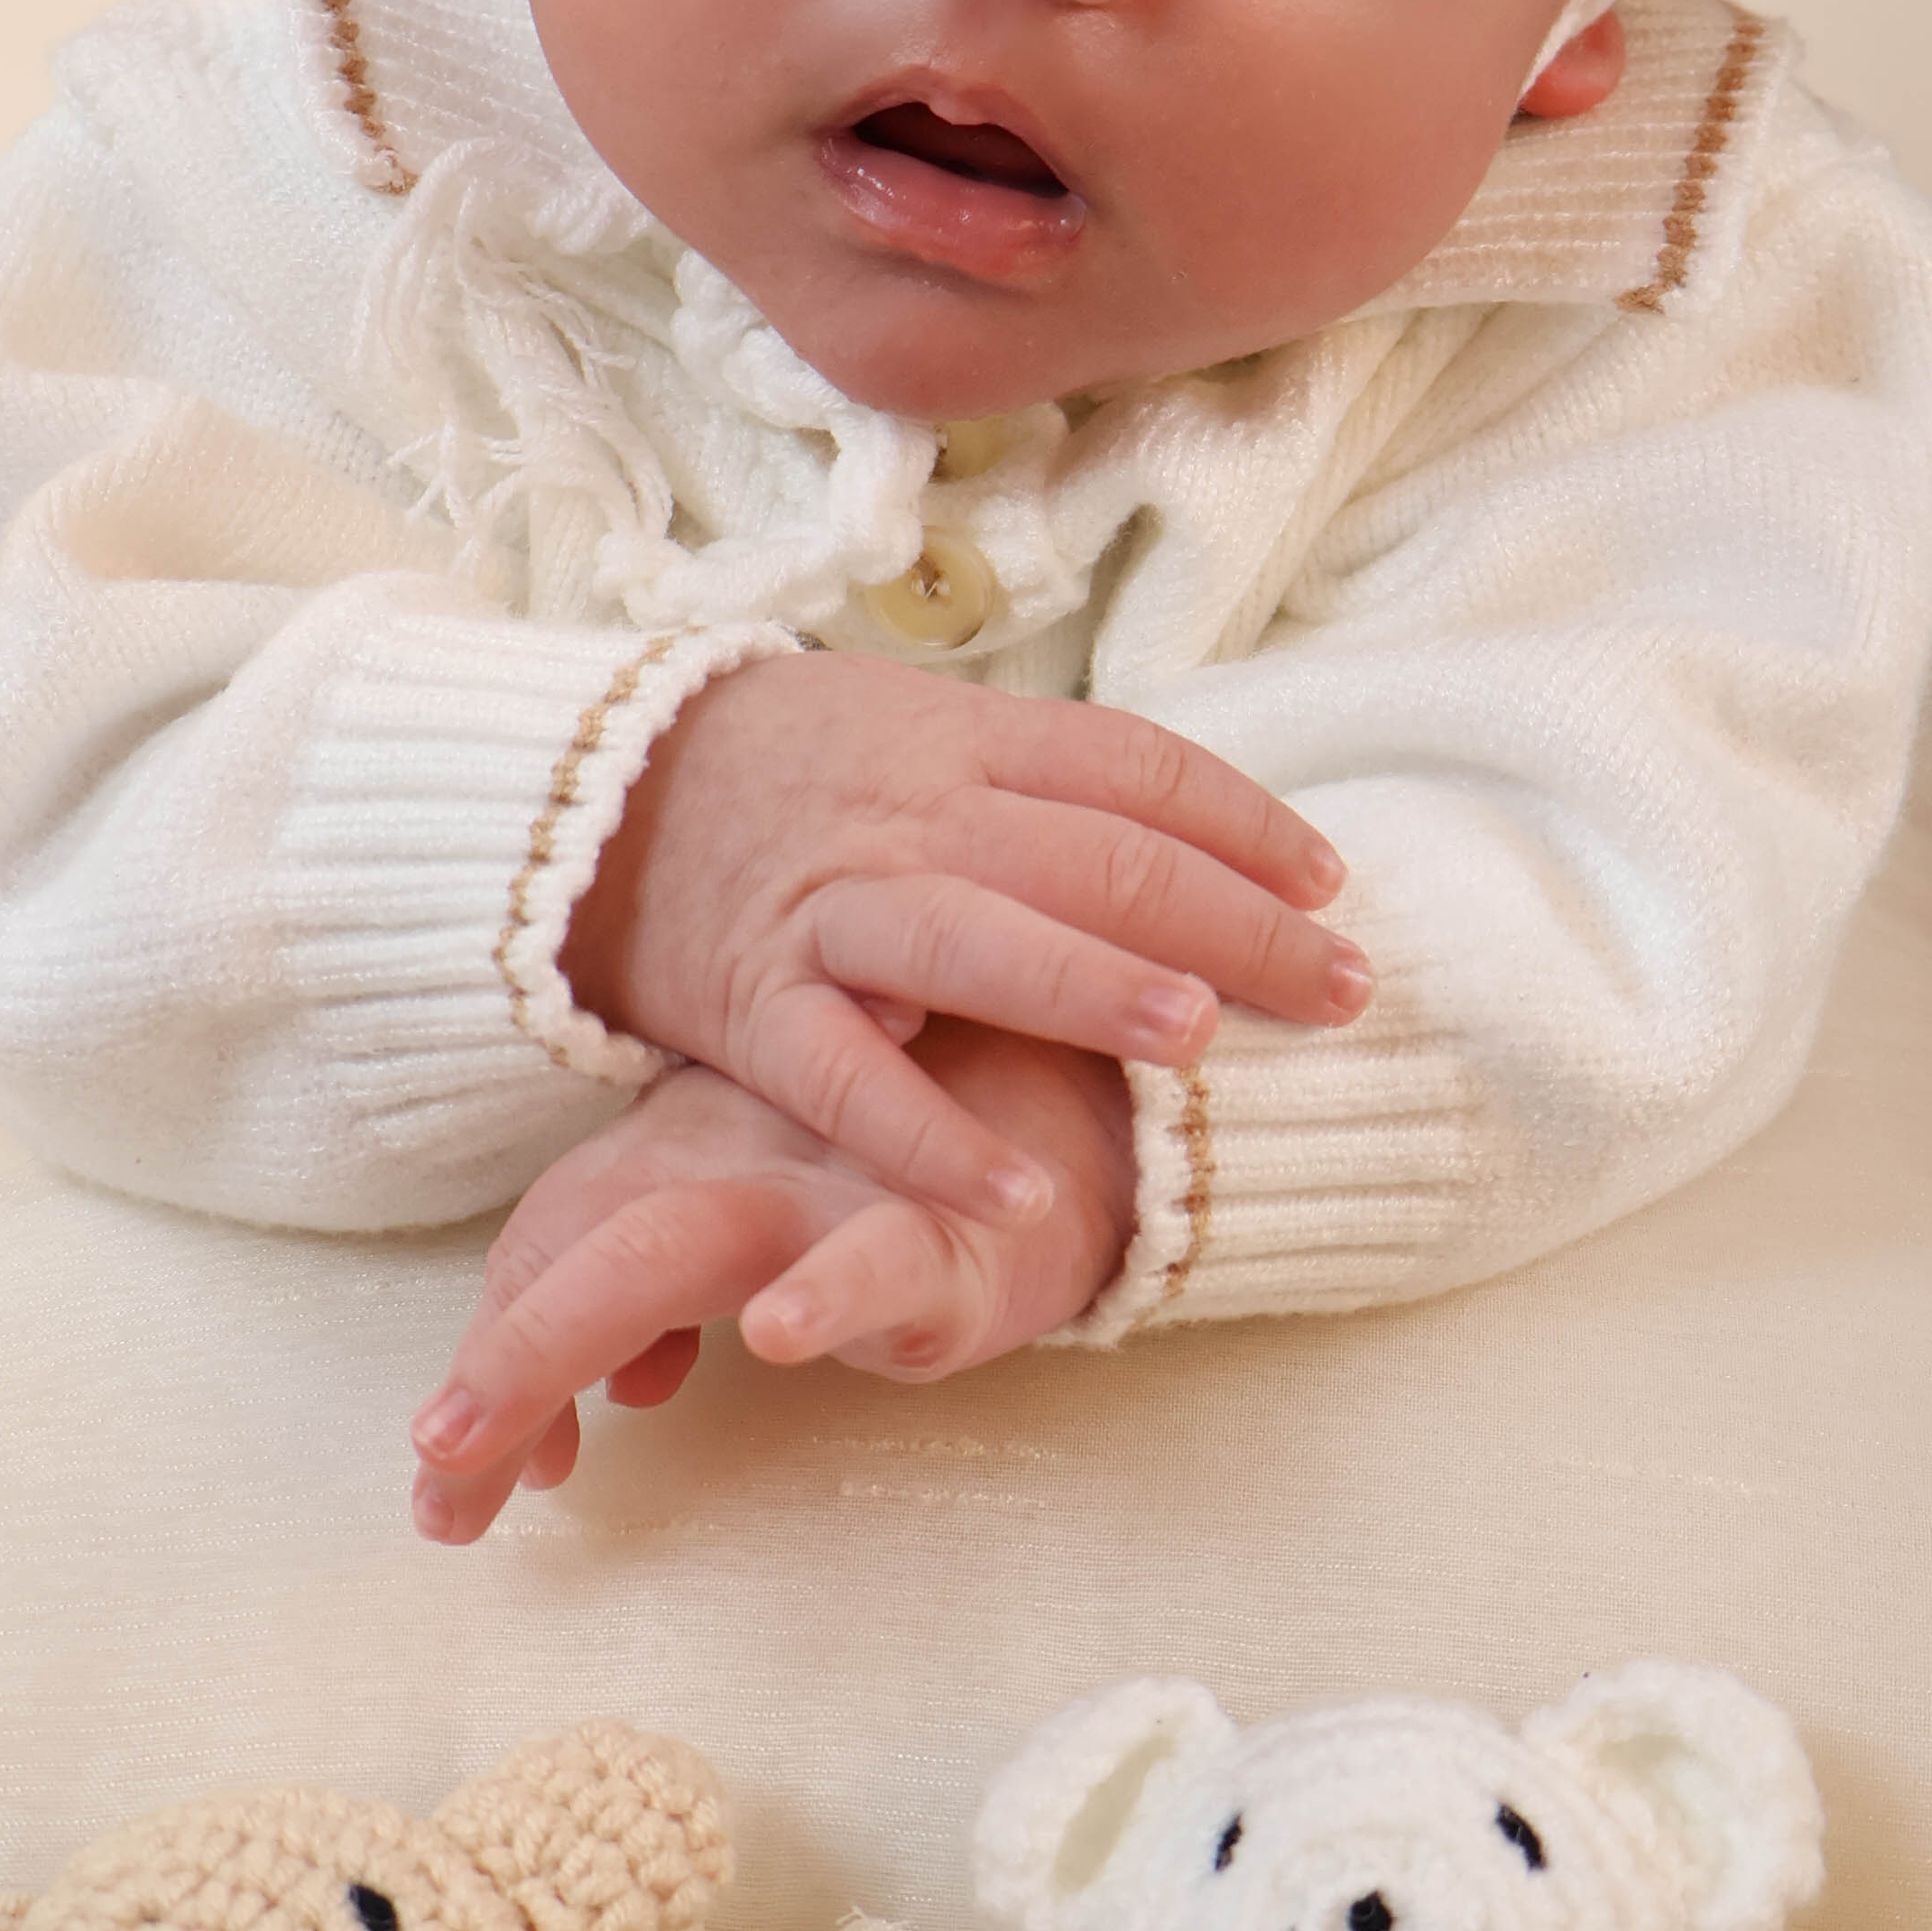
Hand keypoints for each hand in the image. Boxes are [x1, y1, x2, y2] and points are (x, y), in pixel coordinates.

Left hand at [409, 1025, 1134, 1539]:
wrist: (1062, 1123)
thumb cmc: (867, 1195)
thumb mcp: (737, 1247)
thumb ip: (635, 1325)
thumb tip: (557, 1445)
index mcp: (667, 1162)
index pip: (544, 1250)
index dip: (486, 1356)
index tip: (452, 1482)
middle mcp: (723, 1162)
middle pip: (577, 1248)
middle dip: (497, 1360)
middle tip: (440, 1484)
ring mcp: (825, 1196)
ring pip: (677, 1246)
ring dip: (576, 1334)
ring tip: (523, 1452)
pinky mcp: (938, 1240)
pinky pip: (875, 1258)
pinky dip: (824, 1292)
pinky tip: (777, 1336)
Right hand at [567, 657, 1362, 1232]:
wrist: (595, 793)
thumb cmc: (796, 773)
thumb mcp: (922, 733)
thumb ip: (1046, 778)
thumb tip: (1208, 829)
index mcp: (967, 744)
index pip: (1133, 769)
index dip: (1242, 822)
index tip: (1331, 883)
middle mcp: (914, 818)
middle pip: (1092, 859)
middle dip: (1227, 925)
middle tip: (1336, 985)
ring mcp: (836, 913)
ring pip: (978, 942)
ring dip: (1090, 990)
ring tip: (1198, 1041)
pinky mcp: (759, 1007)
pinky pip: (849, 1083)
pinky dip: (928, 1143)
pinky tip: (1015, 1197)